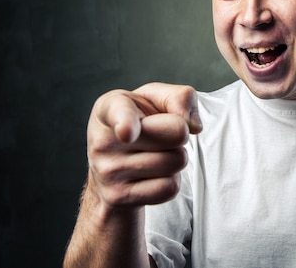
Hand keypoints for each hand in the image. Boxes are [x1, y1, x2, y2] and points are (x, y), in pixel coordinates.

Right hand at [86, 82, 201, 208]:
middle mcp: (103, 139)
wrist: (113, 165)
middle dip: (179, 134)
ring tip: (156, 154)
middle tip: (161, 135)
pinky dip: (171, 181)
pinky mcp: (118, 196)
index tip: (127, 132)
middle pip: (175, 133)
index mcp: (110, 106)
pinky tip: (152, 174)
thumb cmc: (140, 122)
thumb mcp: (156, 99)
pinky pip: (169, 188)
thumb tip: (192, 126)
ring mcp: (107, 171)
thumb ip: (179, 98)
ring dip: (176, 158)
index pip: (120, 113)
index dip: (126, 122)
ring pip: (175, 162)